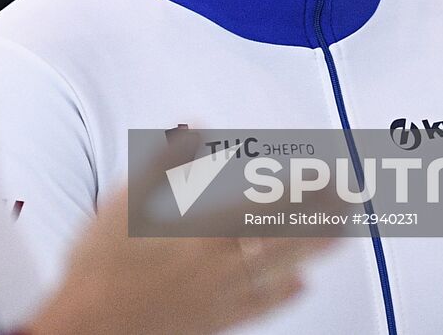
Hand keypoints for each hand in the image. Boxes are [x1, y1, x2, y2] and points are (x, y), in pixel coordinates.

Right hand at [26, 132, 339, 334]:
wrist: (89, 325)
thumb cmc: (101, 263)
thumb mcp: (124, 200)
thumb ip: (165, 163)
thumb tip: (193, 128)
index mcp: (202, 228)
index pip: (266, 202)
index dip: (302, 188)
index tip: (329, 174)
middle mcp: (220, 263)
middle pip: (284, 234)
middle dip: (321, 216)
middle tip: (353, 200)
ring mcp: (220, 295)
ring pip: (281, 269)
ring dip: (315, 250)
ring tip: (343, 234)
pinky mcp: (214, 321)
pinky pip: (260, 307)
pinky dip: (284, 295)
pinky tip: (302, 286)